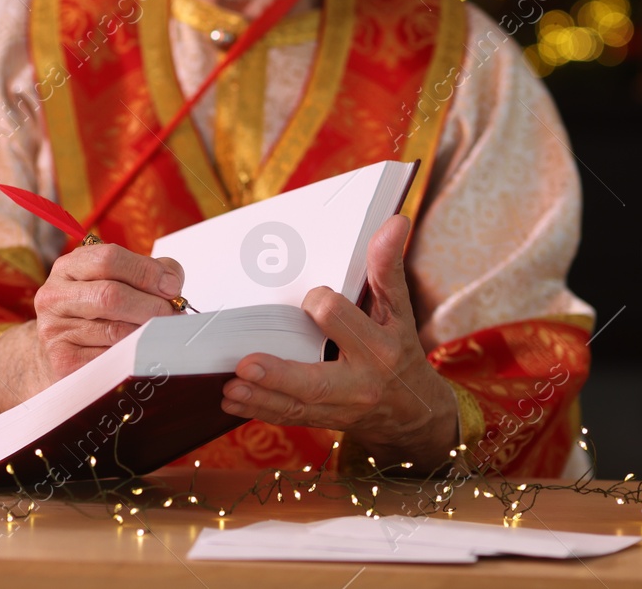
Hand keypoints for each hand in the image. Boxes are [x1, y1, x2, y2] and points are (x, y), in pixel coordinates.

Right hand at [32, 243, 184, 381]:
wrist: (60, 350)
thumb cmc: (97, 312)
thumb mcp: (115, 280)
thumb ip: (148, 271)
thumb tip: (172, 282)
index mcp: (68, 267)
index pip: (108, 258)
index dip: (146, 271)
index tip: (172, 286)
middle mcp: (55, 295)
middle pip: (111, 295)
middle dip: (151, 305)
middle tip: (173, 314)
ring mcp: (55, 330)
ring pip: (115, 331)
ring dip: (147, 332)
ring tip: (162, 333)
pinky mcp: (63, 362)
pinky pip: (109, 359)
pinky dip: (132, 355)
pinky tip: (140, 351)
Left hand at [219, 214, 458, 466]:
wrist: (412, 410)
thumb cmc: (398, 346)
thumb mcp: (399, 309)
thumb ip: (388, 268)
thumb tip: (396, 221)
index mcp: (379, 347)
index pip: (338, 318)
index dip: (319, 303)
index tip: (310, 297)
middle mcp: (360, 382)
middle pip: (316, 381)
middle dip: (281, 375)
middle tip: (246, 365)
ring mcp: (339, 407)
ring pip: (297, 406)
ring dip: (260, 397)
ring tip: (230, 387)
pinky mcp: (322, 419)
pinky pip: (288, 417)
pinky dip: (260, 409)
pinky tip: (231, 399)